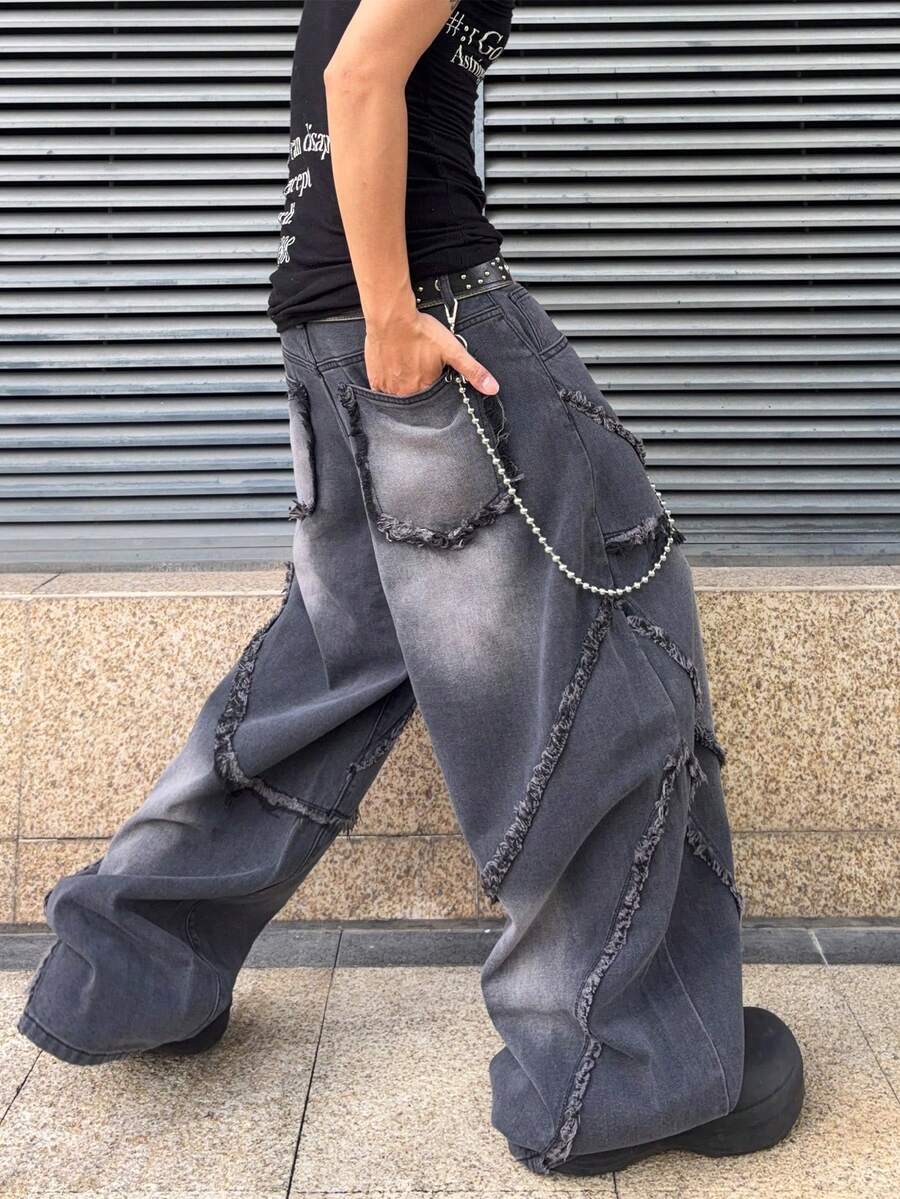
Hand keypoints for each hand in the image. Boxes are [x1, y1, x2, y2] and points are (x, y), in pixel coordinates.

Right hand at [364, 308, 498, 396]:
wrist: (392, 317)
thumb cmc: (421, 331)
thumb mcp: (453, 350)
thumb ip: (473, 371)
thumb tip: (493, 388)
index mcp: (426, 390)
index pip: (434, 397)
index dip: (436, 383)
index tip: (432, 371)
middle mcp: (406, 394)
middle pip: (417, 397)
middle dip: (420, 385)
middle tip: (418, 365)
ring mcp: (388, 388)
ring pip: (400, 395)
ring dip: (404, 385)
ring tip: (407, 366)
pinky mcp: (375, 380)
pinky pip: (383, 390)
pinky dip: (389, 383)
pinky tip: (394, 370)